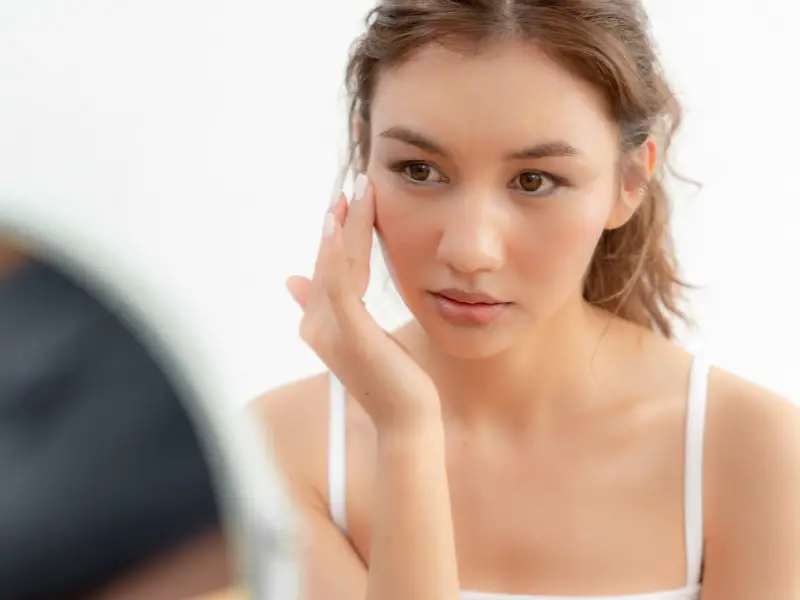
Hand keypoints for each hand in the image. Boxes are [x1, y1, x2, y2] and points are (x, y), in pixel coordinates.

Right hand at [286, 175, 440, 431]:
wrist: (407, 420)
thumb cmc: (397, 381)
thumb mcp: (369, 339)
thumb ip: (343, 310)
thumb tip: (298, 283)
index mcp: (322, 326)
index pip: (327, 269)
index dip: (336, 234)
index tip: (348, 202)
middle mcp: (317, 326)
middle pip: (327, 261)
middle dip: (339, 220)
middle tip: (353, 184)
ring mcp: (328, 330)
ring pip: (333, 264)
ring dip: (343, 224)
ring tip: (356, 191)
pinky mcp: (348, 332)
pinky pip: (338, 282)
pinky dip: (335, 250)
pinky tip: (340, 222)